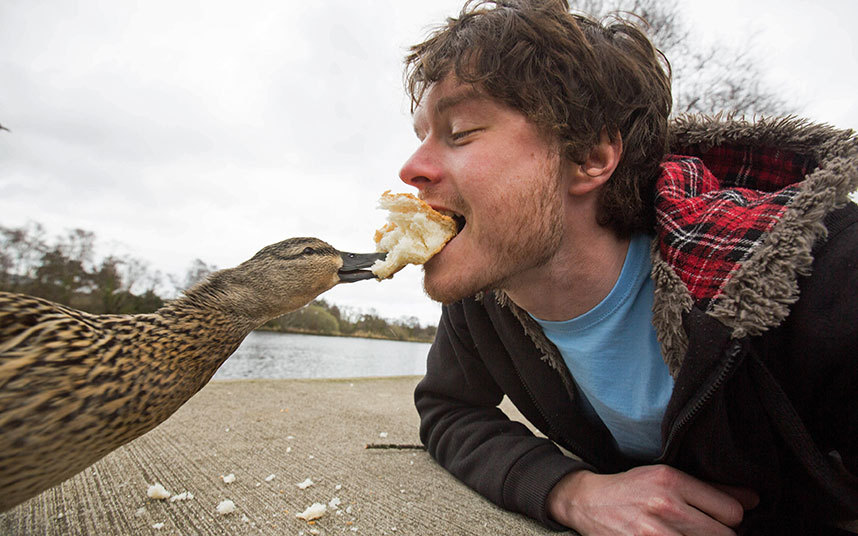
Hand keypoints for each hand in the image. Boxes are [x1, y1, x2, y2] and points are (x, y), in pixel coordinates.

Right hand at [547, 465, 759, 535]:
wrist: (587, 503)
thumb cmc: (630, 489)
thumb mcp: (665, 477)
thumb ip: (709, 488)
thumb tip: (753, 500)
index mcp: (672, 481)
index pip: (732, 512)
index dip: (730, 518)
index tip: (717, 518)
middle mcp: (665, 506)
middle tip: (700, 529)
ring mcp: (654, 533)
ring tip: (686, 534)